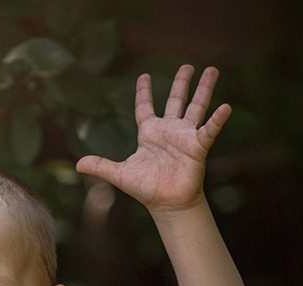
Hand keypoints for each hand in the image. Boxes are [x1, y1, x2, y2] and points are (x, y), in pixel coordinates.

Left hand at [75, 65, 229, 215]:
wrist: (166, 203)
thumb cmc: (146, 188)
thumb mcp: (120, 175)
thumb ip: (101, 166)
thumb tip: (77, 164)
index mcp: (150, 133)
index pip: (145, 107)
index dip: (144, 92)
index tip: (144, 76)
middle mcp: (169, 130)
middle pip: (176, 100)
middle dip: (182, 83)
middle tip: (188, 66)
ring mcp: (184, 136)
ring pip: (196, 106)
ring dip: (204, 89)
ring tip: (212, 70)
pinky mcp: (197, 146)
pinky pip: (208, 129)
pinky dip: (217, 119)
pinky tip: (225, 107)